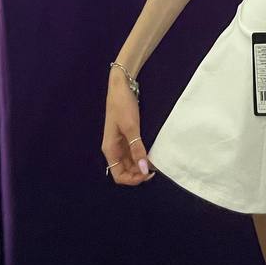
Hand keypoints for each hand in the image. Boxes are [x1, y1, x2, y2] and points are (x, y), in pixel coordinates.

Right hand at [102, 70, 155, 185]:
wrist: (121, 85)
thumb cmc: (122, 105)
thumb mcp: (131, 127)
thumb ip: (137, 149)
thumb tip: (144, 170)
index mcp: (110, 150)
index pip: (119, 176)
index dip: (133, 179)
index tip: (148, 173)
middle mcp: (114, 149)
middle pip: (125, 171)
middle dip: (138, 173)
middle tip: (154, 168)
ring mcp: (120, 143)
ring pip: (130, 163)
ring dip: (141, 165)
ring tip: (155, 161)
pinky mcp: (126, 136)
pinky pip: (133, 152)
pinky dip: (141, 156)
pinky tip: (151, 153)